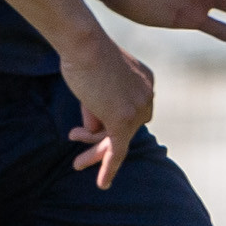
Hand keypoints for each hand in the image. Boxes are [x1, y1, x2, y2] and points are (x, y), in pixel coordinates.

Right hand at [58, 28, 157, 191]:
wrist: (83, 42)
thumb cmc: (83, 53)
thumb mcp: (95, 81)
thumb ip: (98, 105)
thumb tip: (94, 132)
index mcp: (146, 81)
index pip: (130, 111)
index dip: (106, 122)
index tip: (86, 127)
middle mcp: (148, 95)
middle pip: (128, 129)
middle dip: (102, 144)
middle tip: (82, 161)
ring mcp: (137, 108)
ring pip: (116, 139)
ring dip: (93, 151)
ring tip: (77, 162)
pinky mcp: (123, 120)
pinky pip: (117, 150)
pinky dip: (109, 167)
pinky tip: (102, 184)